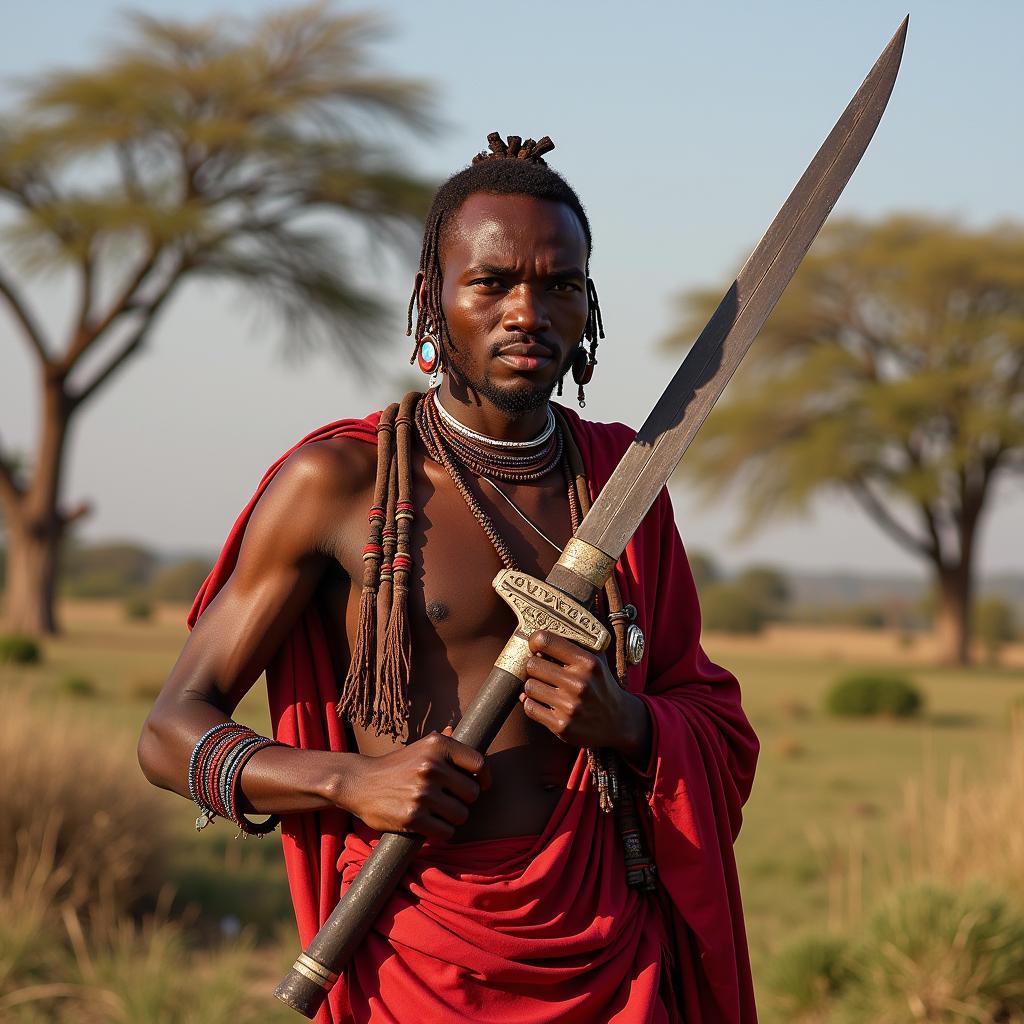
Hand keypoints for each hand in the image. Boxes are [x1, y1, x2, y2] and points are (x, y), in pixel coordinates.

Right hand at [346, 728, 490, 840]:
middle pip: (473, 793)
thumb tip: (456, 730)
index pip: (479, 764)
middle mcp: (432, 766)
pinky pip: (446, 832)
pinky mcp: (413, 818)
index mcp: (437, 745)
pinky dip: (441, 832)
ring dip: (452, 818)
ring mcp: (423, 792)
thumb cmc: (394, 767)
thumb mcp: (418, 748)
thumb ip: (441, 742)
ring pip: (461, 815)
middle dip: (464, 800)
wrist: (358, 783)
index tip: (484, 785)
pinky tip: (430, 825)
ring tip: (437, 812)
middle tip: (448, 800)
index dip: (485, 778)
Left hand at [520, 630, 650, 762]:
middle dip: (533, 666)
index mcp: (588, 662)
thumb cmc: (601, 685)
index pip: (546, 641)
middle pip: (532, 665)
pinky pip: (530, 707)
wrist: (618, 722)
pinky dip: (532, 704)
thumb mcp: (597, 660)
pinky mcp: (561, 726)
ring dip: (533, 687)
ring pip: (529, 687)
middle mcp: (579, 684)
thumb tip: (540, 632)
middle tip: (540, 669)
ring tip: (544, 687)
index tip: (535, 645)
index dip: (535, 641)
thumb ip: (575, 643)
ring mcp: (570, 706)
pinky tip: (543, 702)